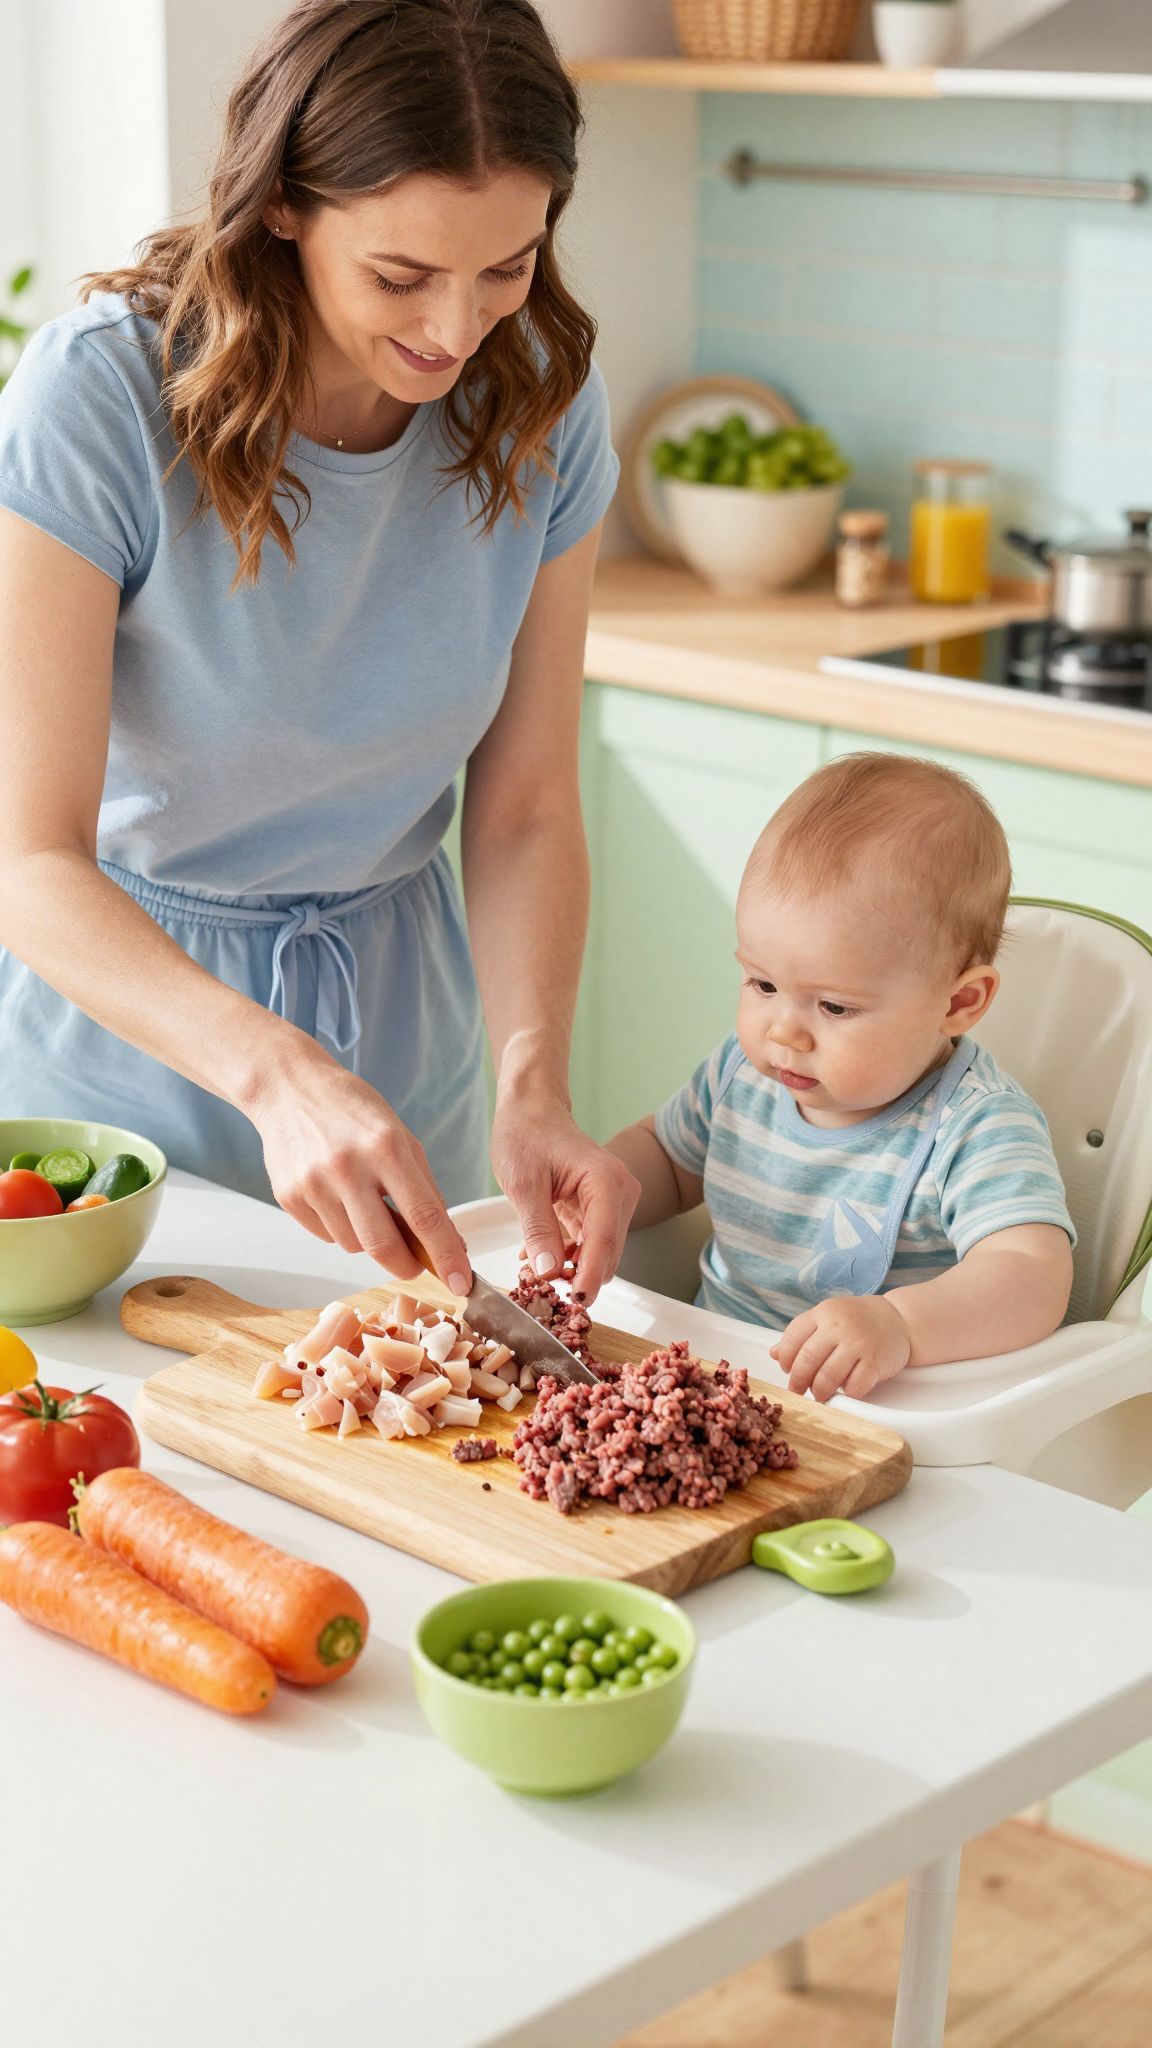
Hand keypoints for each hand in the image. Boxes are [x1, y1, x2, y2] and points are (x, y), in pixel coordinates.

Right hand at [246, 1040, 471, 1294]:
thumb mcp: (401, 1137)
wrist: (291, 1089)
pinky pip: (326, 1237)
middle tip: (416, 1264)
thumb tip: (448, 1243)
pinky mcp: (288, 1196)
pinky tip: (337, 1197)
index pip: (424, 1215)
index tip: (461, 1283)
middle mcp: (347, 1167)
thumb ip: (425, 1189)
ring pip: (353, 1246)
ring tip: (365, 1204)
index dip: (445, 1255)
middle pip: (383, 1246)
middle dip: (407, 1266)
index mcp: (385, 1148)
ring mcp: (313, 1184)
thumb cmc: (354, 1112)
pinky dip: (340, 1228)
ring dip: (369, 1240)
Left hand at [490, 1088, 639, 1304]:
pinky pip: (592, 1244)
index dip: (589, 1277)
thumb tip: (548, 1272)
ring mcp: (616, 1201)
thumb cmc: (526, 1135)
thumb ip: (537, 1229)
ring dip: (571, 1268)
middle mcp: (621, 1191)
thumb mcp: (523, 1184)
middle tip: (539, 1291)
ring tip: (533, 1269)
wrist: (531, 1110)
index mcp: (606, 1182)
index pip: (603, 1242)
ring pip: (601, 1253)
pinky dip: (568, 1256)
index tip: (574, 1304)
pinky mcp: (603, 1208)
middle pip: (608, 1253)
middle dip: (579, 1277)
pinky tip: (540, 1255)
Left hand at [772, 1295, 911, 1402]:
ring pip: (827, 1378)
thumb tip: (773, 1353)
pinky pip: (853, 1387)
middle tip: (798, 1390)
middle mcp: (838, 1327)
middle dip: (798, 1382)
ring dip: (819, 1391)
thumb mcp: (828, 1318)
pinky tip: (845, 1389)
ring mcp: (858, 1344)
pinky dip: (846, 1393)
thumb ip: (802, 1334)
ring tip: (820, 1393)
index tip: (787, 1370)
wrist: (899, 1320)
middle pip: (806, 1361)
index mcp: (823, 1313)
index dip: (785, 1359)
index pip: (792, 1338)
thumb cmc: (859, 1320)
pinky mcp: (875, 1362)